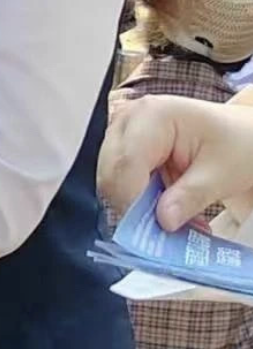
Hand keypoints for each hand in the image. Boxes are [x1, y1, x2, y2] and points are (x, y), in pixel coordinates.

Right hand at [99, 94, 252, 230]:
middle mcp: (129, 118)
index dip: (132, 200)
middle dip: (131, 205)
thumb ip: (190, 197)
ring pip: (110, 178)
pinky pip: (118, 179)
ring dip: (133, 204)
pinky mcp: (124, 146)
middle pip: (111, 170)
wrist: (242, 135)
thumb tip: (162, 222)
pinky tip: (160, 208)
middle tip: (160, 233)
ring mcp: (123, 131)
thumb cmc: (237, 144)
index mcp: (153, 115)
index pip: (126, 162)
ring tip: (165, 221)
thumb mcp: (221, 174)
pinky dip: (136, 199)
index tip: (150, 231)